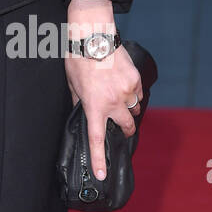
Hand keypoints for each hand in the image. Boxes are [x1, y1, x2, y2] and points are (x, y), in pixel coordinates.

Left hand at [64, 44, 141, 180]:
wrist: (93, 36)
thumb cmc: (78, 59)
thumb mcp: (72, 84)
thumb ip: (79, 101)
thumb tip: (83, 110)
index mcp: (94, 106)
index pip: (97, 139)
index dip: (99, 159)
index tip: (101, 175)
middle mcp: (113, 102)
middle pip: (127, 126)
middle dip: (125, 129)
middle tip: (122, 127)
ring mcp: (127, 91)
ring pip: (135, 109)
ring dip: (129, 108)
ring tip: (118, 95)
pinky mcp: (136, 79)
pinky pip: (139, 93)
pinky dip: (133, 92)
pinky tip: (123, 82)